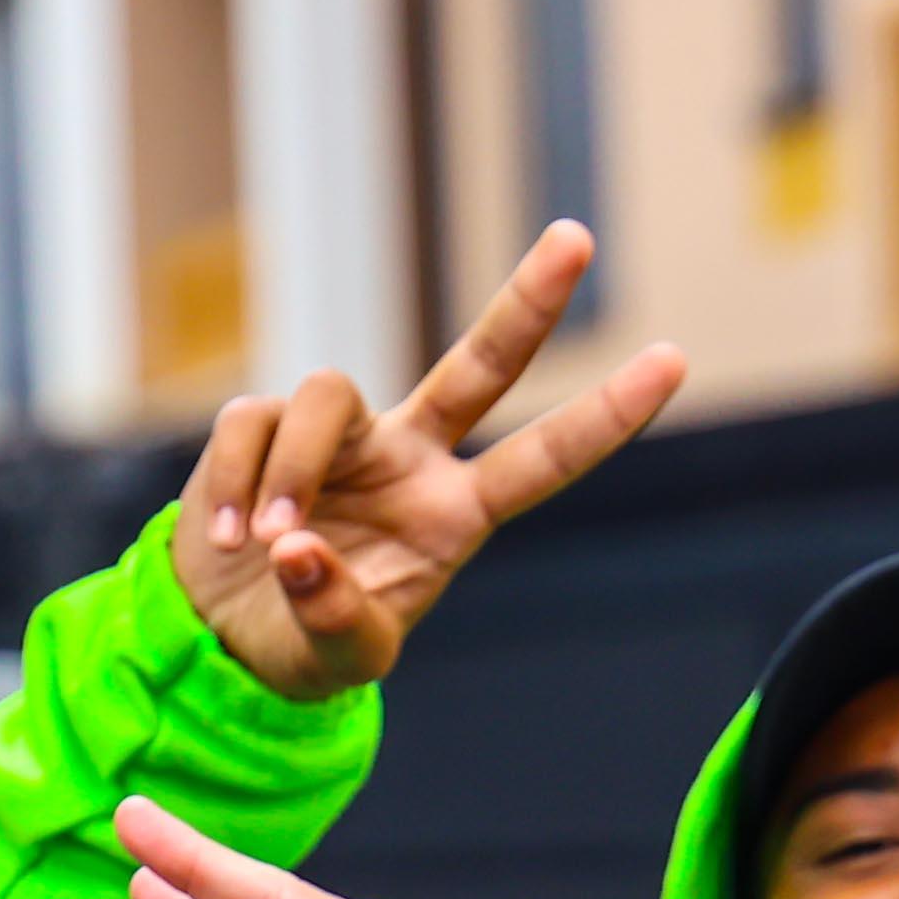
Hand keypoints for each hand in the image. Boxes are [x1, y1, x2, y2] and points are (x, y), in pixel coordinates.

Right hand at [168, 221, 689, 700]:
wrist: (227, 638)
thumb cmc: (305, 644)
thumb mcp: (340, 662)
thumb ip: (334, 618)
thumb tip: (298, 549)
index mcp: (453, 514)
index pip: (541, 459)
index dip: (603, 415)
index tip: (672, 360)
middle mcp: (409, 457)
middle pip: (479, 363)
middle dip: (529, 301)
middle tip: (578, 236)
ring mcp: (341, 435)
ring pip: (327, 394)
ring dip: (294, 471)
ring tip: (269, 542)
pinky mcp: (263, 426)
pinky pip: (251, 424)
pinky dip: (234, 482)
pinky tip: (228, 539)